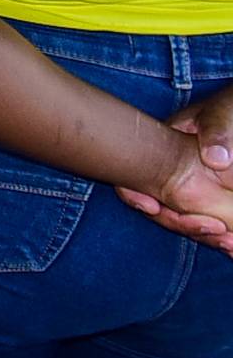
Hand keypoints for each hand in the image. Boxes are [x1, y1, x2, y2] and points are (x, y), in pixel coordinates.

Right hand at [118, 102, 232, 253]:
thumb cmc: (229, 111)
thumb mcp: (222, 116)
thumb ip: (216, 133)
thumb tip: (216, 159)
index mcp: (163, 151)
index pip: (134, 178)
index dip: (135, 195)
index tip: (151, 206)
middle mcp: (170, 175)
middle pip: (159, 207)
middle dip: (180, 223)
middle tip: (214, 229)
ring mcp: (191, 191)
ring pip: (183, 219)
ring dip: (202, 236)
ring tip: (230, 244)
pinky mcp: (211, 203)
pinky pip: (207, 223)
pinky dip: (216, 237)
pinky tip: (231, 246)